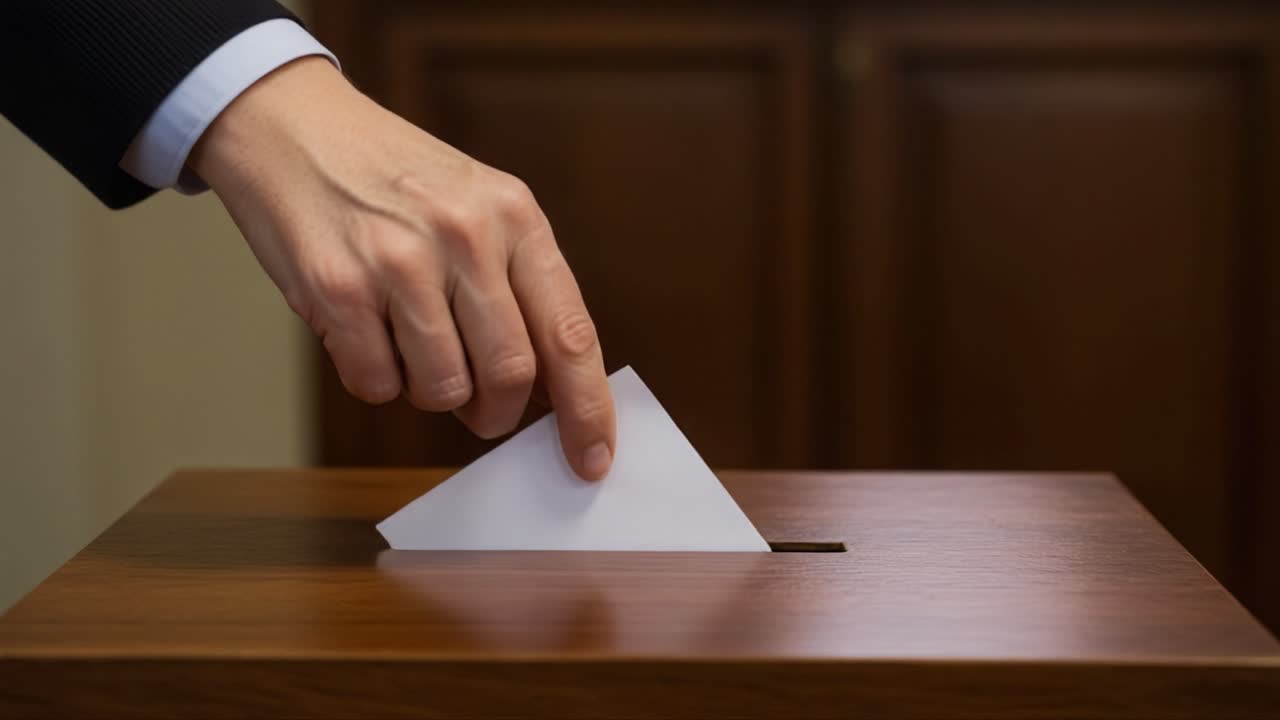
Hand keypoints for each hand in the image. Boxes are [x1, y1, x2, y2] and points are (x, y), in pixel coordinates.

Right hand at [189, 57, 615, 479]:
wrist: (292, 127)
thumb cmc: (393, 177)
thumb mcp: (479, 205)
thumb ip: (519, 286)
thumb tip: (548, 387)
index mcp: (516, 216)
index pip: (570, 332)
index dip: (587, 408)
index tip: (592, 458)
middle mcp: (465, 235)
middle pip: (509, 374)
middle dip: (497, 413)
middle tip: (481, 410)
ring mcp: (400, 262)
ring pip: (443, 388)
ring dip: (433, 393)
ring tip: (412, 347)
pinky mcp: (338, 289)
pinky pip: (376, 383)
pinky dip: (376, 378)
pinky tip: (366, 331)